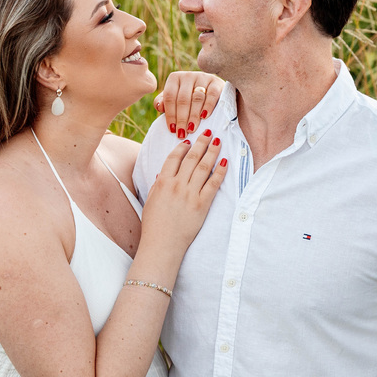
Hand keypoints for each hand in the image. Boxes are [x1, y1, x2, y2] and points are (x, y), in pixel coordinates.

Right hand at [141, 134, 228, 255]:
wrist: (163, 244)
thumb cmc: (154, 225)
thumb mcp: (151, 201)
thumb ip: (158, 185)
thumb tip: (163, 173)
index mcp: (162, 182)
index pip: (173, 158)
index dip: (182, 147)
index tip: (189, 140)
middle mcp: (177, 185)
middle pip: (191, 158)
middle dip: (201, 143)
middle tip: (208, 132)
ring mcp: (190, 194)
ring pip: (203, 167)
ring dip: (212, 152)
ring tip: (218, 141)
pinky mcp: (202, 204)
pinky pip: (213, 184)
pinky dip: (220, 172)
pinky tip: (224, 162)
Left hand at [153, 71, 223, 138]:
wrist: (210, 89)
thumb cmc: (188, 97)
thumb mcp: (174, 98)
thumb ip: (164, 103)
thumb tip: (160, 106)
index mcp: (174, 78)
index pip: (169, 97)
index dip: (170, 114)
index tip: (172, 129)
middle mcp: (188, 76)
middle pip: (183, 99)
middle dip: (182, 118)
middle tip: (182, 133)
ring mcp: (202, 77)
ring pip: (197, 98)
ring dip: (193, 115)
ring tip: (191, 129)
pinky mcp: (216, 82)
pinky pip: (212, 95)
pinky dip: (208, 106)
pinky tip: (204, 117)